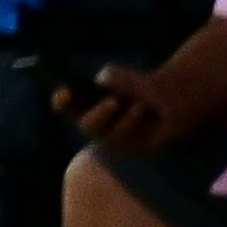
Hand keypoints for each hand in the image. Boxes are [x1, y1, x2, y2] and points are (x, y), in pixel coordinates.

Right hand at [55, 62, 183, 152]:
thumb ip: (109, 77)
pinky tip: (154, 118)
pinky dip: (148, 129)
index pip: (63, 107)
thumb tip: (108, 86)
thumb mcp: (119, 74)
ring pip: (115, 137)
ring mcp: (116, 143)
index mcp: (83, 108)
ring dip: (128, 120)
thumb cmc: (135, 84)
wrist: (166, 100)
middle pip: (87, 126)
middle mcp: (95, 129)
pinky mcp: (139, 152)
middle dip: (99, 114)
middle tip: (113, 101)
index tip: (66, 90)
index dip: (61, 101)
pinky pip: (138, 144)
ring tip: (140, 105)